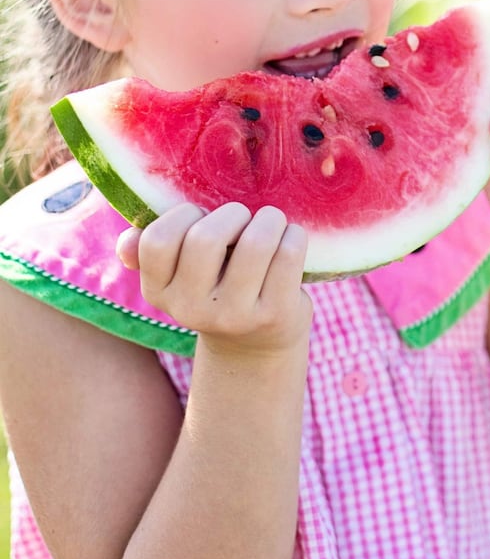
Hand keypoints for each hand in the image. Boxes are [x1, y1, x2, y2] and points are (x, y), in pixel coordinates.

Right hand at [116, 202, 311, 354]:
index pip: (157, 241)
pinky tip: (291, 239)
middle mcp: (192, 310)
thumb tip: (127, 242)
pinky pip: (288, 255)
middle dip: (232, 214)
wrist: (257, 344)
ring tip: (272, 223)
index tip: (203, 217)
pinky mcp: (275, 315)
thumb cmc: (217, 288)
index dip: (184, 215)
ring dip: (269, 220)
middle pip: (206, 239)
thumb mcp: (180, 277)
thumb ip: (151, 253)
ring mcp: (235, 315)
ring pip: (255, 243)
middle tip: (244, 218)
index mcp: (159, 292)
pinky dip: (294, 236)